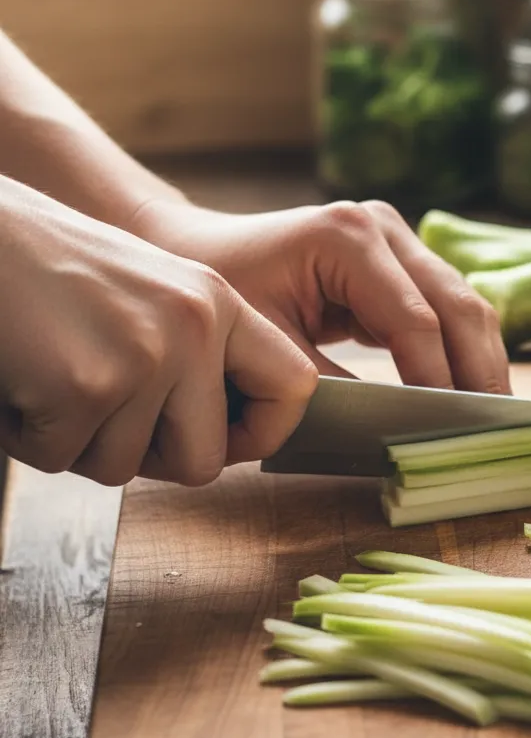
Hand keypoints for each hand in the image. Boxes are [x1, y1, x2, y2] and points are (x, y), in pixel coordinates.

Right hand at [0, 177, 317, 485]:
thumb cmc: (50, 269)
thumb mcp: (152, 292)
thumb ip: (198, 353)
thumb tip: (227, 440)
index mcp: (218, 303)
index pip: (296, 387)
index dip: (265, 433)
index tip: (226, 441)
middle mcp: (194, 326)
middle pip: (205, 461)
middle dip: (146, 456)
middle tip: (100, 410)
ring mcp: (146, 355)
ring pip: (124, 468)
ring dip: (77, 442)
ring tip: (51, 376)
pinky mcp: (87, 385)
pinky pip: (63, 460)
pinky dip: (29, 436)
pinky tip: (21, 380)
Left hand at [131, 198, 511, 394]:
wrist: (192, 254)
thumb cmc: (220, 297)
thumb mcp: (269, 348)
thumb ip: (331, 389)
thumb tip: (393, 430)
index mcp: (346, 238)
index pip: (415, 320)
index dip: (440, 380)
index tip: (454, 432)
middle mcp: (382, 228)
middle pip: (458, 304)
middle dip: (480, 369)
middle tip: (498, 427)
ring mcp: (396, 239)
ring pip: (464, 303)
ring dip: (481, 359)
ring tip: (494, 415)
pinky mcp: (399, 260)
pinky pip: (445, 308)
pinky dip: (460, 348)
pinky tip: (470, 389)